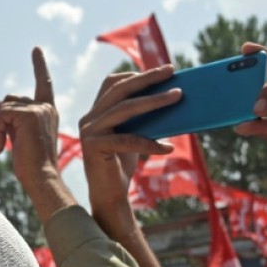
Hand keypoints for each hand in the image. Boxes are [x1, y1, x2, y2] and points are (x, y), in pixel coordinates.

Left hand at [0, 47, 59, 183]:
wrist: (41, 178)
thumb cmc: (31, 164)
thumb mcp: (19, 136)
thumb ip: (13, 118)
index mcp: (48, 111)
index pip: (43, 84)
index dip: (39, 66)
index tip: (36, 50)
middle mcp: (46, 107)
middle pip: (10, 100)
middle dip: (0, 121)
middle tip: (2, 143)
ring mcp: (39, 109)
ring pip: (3, 108)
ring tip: (1, 147)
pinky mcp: (28, 115)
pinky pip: (0, 115)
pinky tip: (0, 149)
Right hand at [78, 66, 179, 208]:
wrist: (109, 195)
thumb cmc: (123, 164)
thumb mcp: (133, 135)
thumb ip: (140, 118)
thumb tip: (171, 96)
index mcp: (96, 113)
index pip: (112, 84)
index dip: (134, 74)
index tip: (160, 71)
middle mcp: (89, 118)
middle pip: (120, 90)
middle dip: (147, 78)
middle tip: (170, 70)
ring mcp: (90, 132)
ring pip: (125, 109)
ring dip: (154, 101)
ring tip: (177, 96)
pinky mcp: (94, 147)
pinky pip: (128, 140)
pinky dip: (150, 143)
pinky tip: (167, 147)